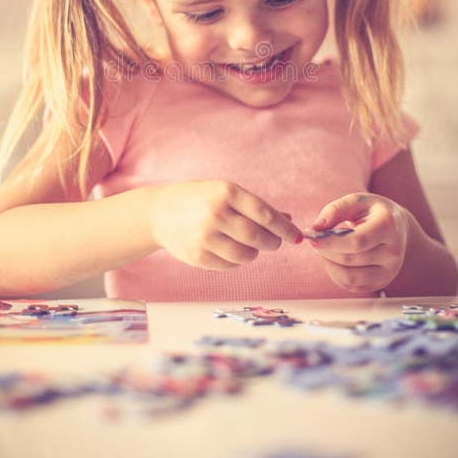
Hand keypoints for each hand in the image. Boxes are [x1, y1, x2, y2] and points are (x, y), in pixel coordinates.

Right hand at [149, 180, 302, 270]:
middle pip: (258, 237)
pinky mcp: (199, 257)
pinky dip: (236, 259)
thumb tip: (289, 220)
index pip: (265, 214)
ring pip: (247, 255)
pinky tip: (227, 248)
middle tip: (274, 242)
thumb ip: (256, 207)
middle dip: (272, 242)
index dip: (285, 228)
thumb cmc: (200, 199)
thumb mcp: (226, 193)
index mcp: (226, 192)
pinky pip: (230, 265)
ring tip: (246, 243)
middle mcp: (216, 214)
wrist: (160, 212)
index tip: (297, 236)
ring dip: (254, 252)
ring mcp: (205, 237)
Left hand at [308, 192, 409, 292]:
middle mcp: (393, 252)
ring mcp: (390, 271)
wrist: (398, 228)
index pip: (357, 241)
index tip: (313, 237)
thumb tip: (314, 228)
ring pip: (350, 278)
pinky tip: (334, 259)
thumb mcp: (357, 201)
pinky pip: (352, 286)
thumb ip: (335, 210)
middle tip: (315, 241)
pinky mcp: (382, 283)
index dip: (331, 242)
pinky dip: (336, 274)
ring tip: (325, 250)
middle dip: (326, 252)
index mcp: (388, 227)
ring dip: (329, 265)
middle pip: (351, 260)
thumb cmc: (373, 212)